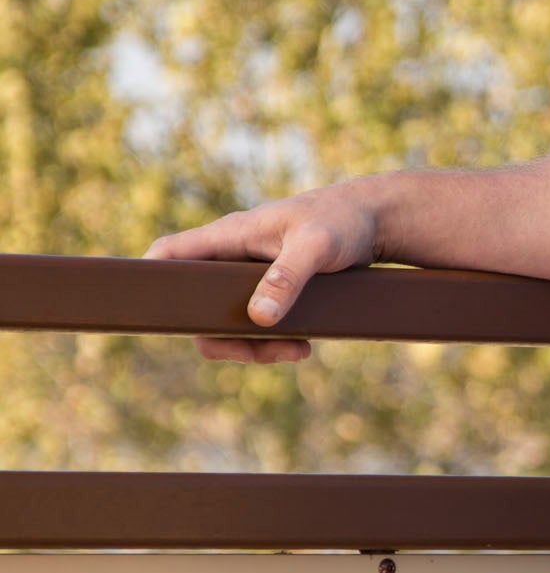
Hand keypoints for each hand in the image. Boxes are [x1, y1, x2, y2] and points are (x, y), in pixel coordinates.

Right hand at [144, 184, 381, 360]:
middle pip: (197, 307)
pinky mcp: (273, 291)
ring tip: (296, 352)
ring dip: (254, 347)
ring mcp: (251, 276)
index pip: (170, 253)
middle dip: (221, 338)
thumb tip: (258, 317)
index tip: (149, 313)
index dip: (151, 280)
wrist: (377, 221)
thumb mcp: (317, 245)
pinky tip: (302, 347)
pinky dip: (274, 342)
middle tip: (255, 353)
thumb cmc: (343, 220)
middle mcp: (233, 257)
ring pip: (228, 322)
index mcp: (230, 235)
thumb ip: (287, 277)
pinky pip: (257, 325)